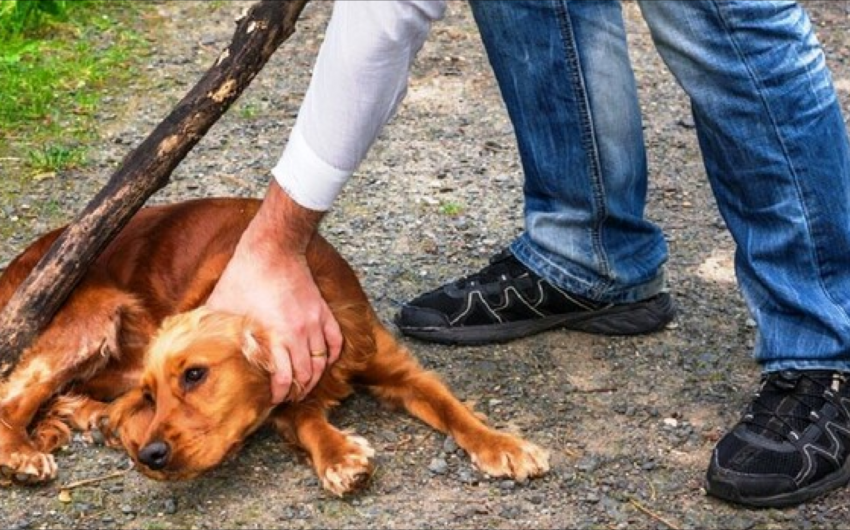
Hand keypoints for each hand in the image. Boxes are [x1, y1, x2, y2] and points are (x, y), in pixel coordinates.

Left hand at [206, 183, 342, 402]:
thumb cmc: (244, 275)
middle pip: (307, 375)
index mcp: (274, 336)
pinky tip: (323, 361)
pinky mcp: (323, 311)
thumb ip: (211, 329)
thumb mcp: (221, 306)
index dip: (280, 394)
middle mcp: (298, 333)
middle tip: (290, 396)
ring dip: (315, 376)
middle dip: (299, 390)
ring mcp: (314, 322)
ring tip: (306, 384)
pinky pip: (335, 341)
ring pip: (322, 361)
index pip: (285, 378)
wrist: (272, 249)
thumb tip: (189, 346)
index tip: (274, 399)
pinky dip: (332, 355)